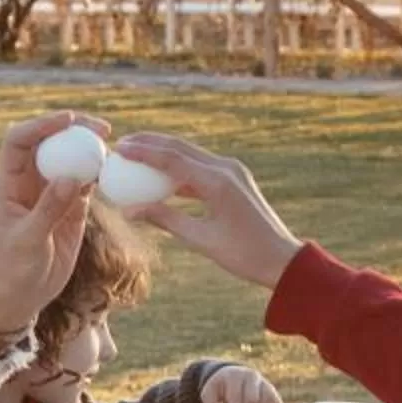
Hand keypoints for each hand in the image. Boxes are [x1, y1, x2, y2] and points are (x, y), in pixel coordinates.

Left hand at [0, 113, 102, 334]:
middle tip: (102, 129)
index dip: (41, 125)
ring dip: (90, 149)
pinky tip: (115, 172)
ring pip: (70, 158)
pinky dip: (100, 174)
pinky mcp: (70, 206)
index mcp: (8, 184)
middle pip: (49, 141)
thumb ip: (48, 209)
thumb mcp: (28, 241)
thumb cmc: (14, 269)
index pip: (19, 141)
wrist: (23, 295)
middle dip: (73, 129)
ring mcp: (51, 191)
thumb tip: (71, 177)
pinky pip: (86, 181)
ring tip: (113, 148)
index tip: (68, 121)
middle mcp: (29, 181)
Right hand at [110, 134, 305, 290]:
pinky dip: (179, 169)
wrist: (282, 259)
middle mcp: (227, 169)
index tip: (119, 148)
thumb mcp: (200, 240)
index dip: (144, 152)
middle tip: (122, 145)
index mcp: (219, 182)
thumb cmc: (244, 255)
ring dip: (163, 153)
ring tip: (136, 155)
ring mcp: (233, 172)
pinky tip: (160, 176)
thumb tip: (130, 210)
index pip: (173, 158)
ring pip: (190, 155)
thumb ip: (166, 220)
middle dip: (150, 143)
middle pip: (181, 147)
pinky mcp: (234, 179)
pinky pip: (201, 168)